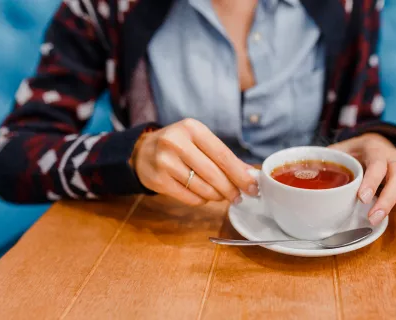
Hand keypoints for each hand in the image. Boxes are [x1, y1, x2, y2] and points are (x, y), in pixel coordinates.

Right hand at [131, 119, 257, 205]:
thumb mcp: (199, 141)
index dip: (240, 174)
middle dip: (231, 189)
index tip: (253, 187)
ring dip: (217, 196)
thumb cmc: (179, 145)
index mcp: (192, 129)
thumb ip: (224, 156)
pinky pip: (190, 197)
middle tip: (239, 197)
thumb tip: (250, 175)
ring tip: (221, 195)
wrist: (142, 151)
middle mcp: (177, 143)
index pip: (223, 155)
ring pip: (203, 188)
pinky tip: (204, 195)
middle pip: (214, 174)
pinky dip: (202, 200)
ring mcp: (165, 162)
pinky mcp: (158, 180)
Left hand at [329, 134, 395, 227]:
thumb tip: (308, 165)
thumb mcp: (341, 148)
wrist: (376, 140)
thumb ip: (328, 157)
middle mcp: (394, 159)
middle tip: (374, 218)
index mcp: (375, 151)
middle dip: (388, 199)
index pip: (375, 165)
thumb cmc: (356, 149)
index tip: (362, 197)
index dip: (370, 181)